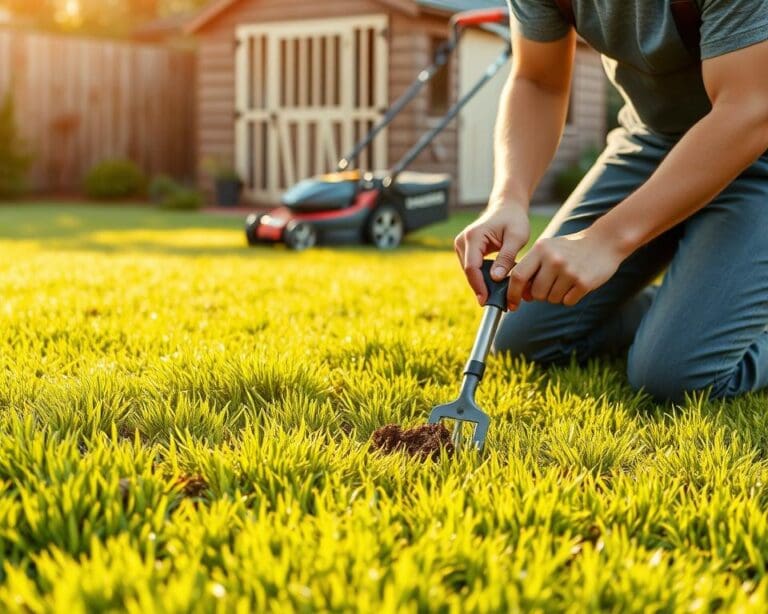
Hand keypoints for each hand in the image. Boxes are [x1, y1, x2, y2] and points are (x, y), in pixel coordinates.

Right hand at [454, 198, 529, 304]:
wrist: (507, 208)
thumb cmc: (514, 220)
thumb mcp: (517, 237)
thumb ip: (506, 257)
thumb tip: (495, 278)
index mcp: (473, 236)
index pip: (471, 267)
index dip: (478, 286)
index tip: (486, 301)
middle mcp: (462, 240)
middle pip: (469, 271)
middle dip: (481, 287)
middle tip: (497, 302)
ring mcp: (461, 244)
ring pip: (469, 271)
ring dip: (482, 282)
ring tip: (498, 293)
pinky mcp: (464, 249)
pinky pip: (472, 267)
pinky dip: (482, 276)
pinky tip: (495, 283)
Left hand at [507, 228, 625, 309]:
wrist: (604, 242)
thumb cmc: (569, 249)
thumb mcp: (547, 250)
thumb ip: (531, 268)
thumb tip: (519, 294)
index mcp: (541, 249)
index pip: (518, 276)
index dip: (512, 293)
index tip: (512, 304)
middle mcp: (554, 259)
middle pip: (536, 293)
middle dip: (540, 295)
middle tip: (551, 284)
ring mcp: (570, 271)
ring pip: (551, 299)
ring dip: (556, 295)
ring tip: (566, 280)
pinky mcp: (584, 282)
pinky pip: (567, 301)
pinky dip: (569, 297)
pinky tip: (576, 284)